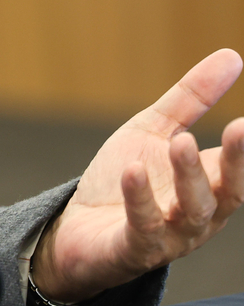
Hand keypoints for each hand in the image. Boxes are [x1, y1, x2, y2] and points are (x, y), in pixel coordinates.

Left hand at [32, 49, 243, 302]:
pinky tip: (132, 170)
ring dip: (188, 176)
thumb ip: (191, 100)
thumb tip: (231, 56)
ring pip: (192, 211)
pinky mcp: (134, 249)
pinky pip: (143, 226)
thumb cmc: (123, 181)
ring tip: (179, 141)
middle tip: (238, 126)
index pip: (238, 166)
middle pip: (227, 191)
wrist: (78, 230)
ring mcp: (170, 236)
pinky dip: (139, 198)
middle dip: (236, 161)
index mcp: (209, 186)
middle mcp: (199, 215)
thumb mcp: (154, 131)